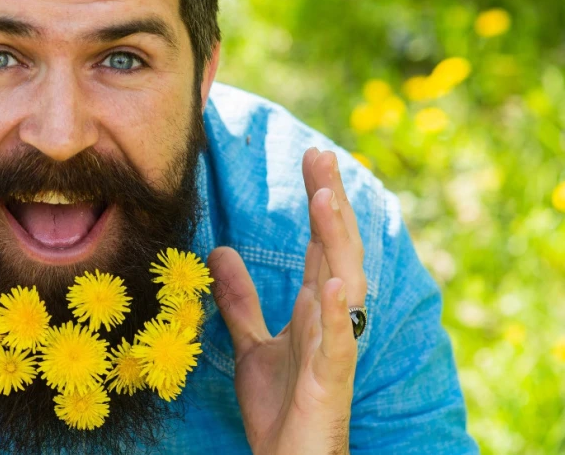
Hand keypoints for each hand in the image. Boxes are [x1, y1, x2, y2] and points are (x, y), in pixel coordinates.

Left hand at [208, 148, 365, 454]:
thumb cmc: (280, 409)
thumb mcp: (249, 345)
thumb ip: (240, 301)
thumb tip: (221, 252)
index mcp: (313, 309)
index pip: (319, 244)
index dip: (319, 202)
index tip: (313, 157)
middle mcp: (330, 320)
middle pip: (336, 251)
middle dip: (330, 204)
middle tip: (322, 155)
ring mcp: (333, 348)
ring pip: (343, 286)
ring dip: (336, 243)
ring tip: (326, 200)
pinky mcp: (329, 381)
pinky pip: (337, 342)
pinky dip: (335, 312)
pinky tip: (331, 282)